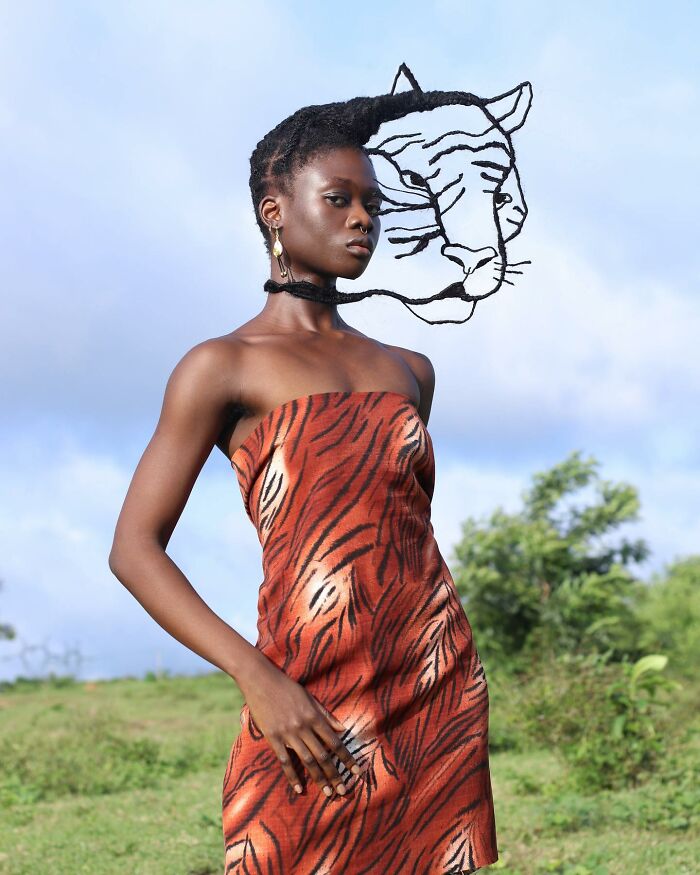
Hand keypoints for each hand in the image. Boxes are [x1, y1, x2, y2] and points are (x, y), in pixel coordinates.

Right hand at [240, 660, 362, 797]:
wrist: (261, 681)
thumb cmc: (287, 687)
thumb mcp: (309, 697)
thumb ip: (326, 715)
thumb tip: (342, 729)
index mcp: (314, 716)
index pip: (335, 742)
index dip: (346, 758)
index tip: (356, 771)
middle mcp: (303, 727)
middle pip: (323, 755)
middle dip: (335, 774)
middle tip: (344, 791)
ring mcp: (288, 734)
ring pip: (307, 761)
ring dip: (319, 778)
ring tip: (328, 793)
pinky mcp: (273, 738)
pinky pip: (284, 761)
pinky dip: (292, 776)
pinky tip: (299, 789)